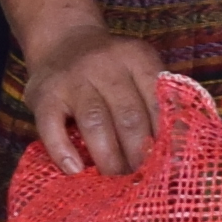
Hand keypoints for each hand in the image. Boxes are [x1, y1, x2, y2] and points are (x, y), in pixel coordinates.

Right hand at [23, 25, 172, 177]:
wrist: (61, 39)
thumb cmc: (109, 69)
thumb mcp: (137, 71)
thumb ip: (155, 102)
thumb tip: (177, 155)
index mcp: (136, 57)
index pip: (158, 101)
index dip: (165, 138)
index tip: (168, 165)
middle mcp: (105, 64)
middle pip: (129, 116)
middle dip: (138, 155)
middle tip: (142, 181)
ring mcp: (73, 79)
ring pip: (95, 123)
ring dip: (108, 158)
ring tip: (115, 181)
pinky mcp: (44, 95)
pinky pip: (52, 128)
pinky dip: (64, 153)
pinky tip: (75, 170)